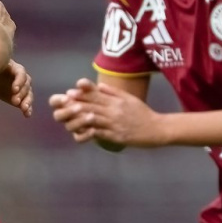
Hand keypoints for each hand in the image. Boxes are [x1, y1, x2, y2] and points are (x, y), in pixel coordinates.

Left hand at [0, 60, 33, 116]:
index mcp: (15, 68)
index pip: (21, 73)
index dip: (19, 81)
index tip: (14, 90)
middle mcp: (21, 78)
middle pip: (26, 85)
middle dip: (21, 94)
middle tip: (15, 101)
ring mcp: (22, 88)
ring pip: (28, 94)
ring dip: (27, 101)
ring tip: (24, 109)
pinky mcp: (21, 98)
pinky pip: (26, 103)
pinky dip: (28, 109)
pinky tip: (27, 114)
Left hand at [50, 77, 165, 148]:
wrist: (158, 129)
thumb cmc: (143, 114)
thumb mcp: (130, 99)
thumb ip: (114, 92)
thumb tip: (99, 86)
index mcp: (118, 101)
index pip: (98, 95)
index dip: (83, 93)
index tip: (70, 92)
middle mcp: (115, 110)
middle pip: (93, 106)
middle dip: (76, 104)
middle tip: (63, 104)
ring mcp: (116, 124)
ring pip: (94, 119)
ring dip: (79, 119)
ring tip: (67, 118)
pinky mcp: (117, 136)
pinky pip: (100, 134)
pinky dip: (89, 133)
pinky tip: (79, 133)